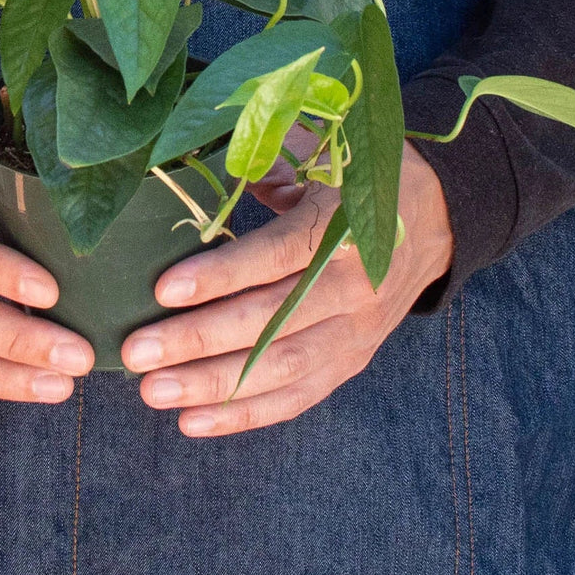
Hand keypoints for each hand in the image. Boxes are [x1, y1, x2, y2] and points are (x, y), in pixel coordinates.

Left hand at [120, 126, 452, 435]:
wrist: (437, 217)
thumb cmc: (362, 177)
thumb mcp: (326, 152)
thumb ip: (272, 160)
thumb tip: (215, 172)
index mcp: (345, 227)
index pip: (279, 256)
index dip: (222, 274)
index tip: (164, 289)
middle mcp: (354, 286)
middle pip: (271, 322)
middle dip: (199, 341)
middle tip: (137, 353)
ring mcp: (356, 331)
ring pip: (281, 368)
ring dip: (213, 386)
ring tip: (153, 392)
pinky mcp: (353, 360)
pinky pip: (299, 396)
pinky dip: (247, 414)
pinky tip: (194, 421)